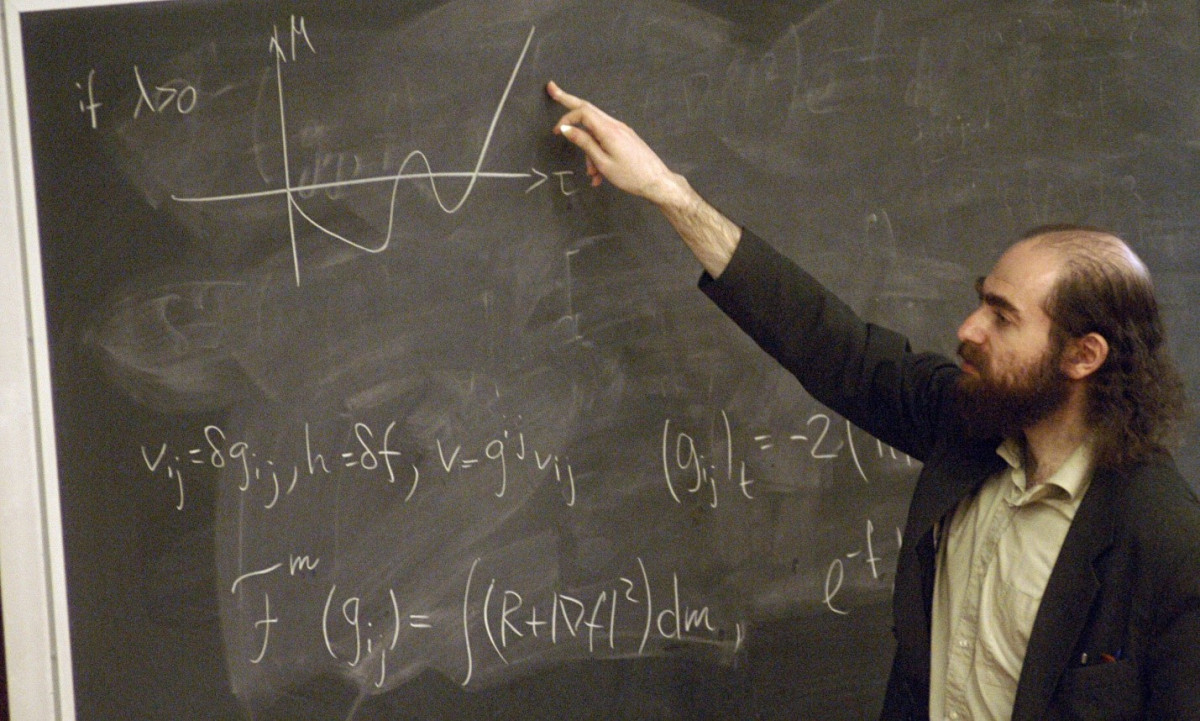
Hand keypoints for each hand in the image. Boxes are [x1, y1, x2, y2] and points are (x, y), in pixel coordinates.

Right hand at [547, 81, 682, 205]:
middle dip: (568, 100)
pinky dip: (598, 153)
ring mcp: (622, 130)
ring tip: (592, 174)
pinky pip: (605, 139)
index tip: (555, 131)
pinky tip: (600, 175)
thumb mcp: (603, 162)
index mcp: (608, 130)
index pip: (582, 112)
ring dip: (588, 150)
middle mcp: (615, 125)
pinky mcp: (625, 136)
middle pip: (587, 108)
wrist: (658, 182)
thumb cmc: (630, 176)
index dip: (566, 118)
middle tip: (552, 88)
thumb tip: (566, 128)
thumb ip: (584, 143)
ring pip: (596, 130)